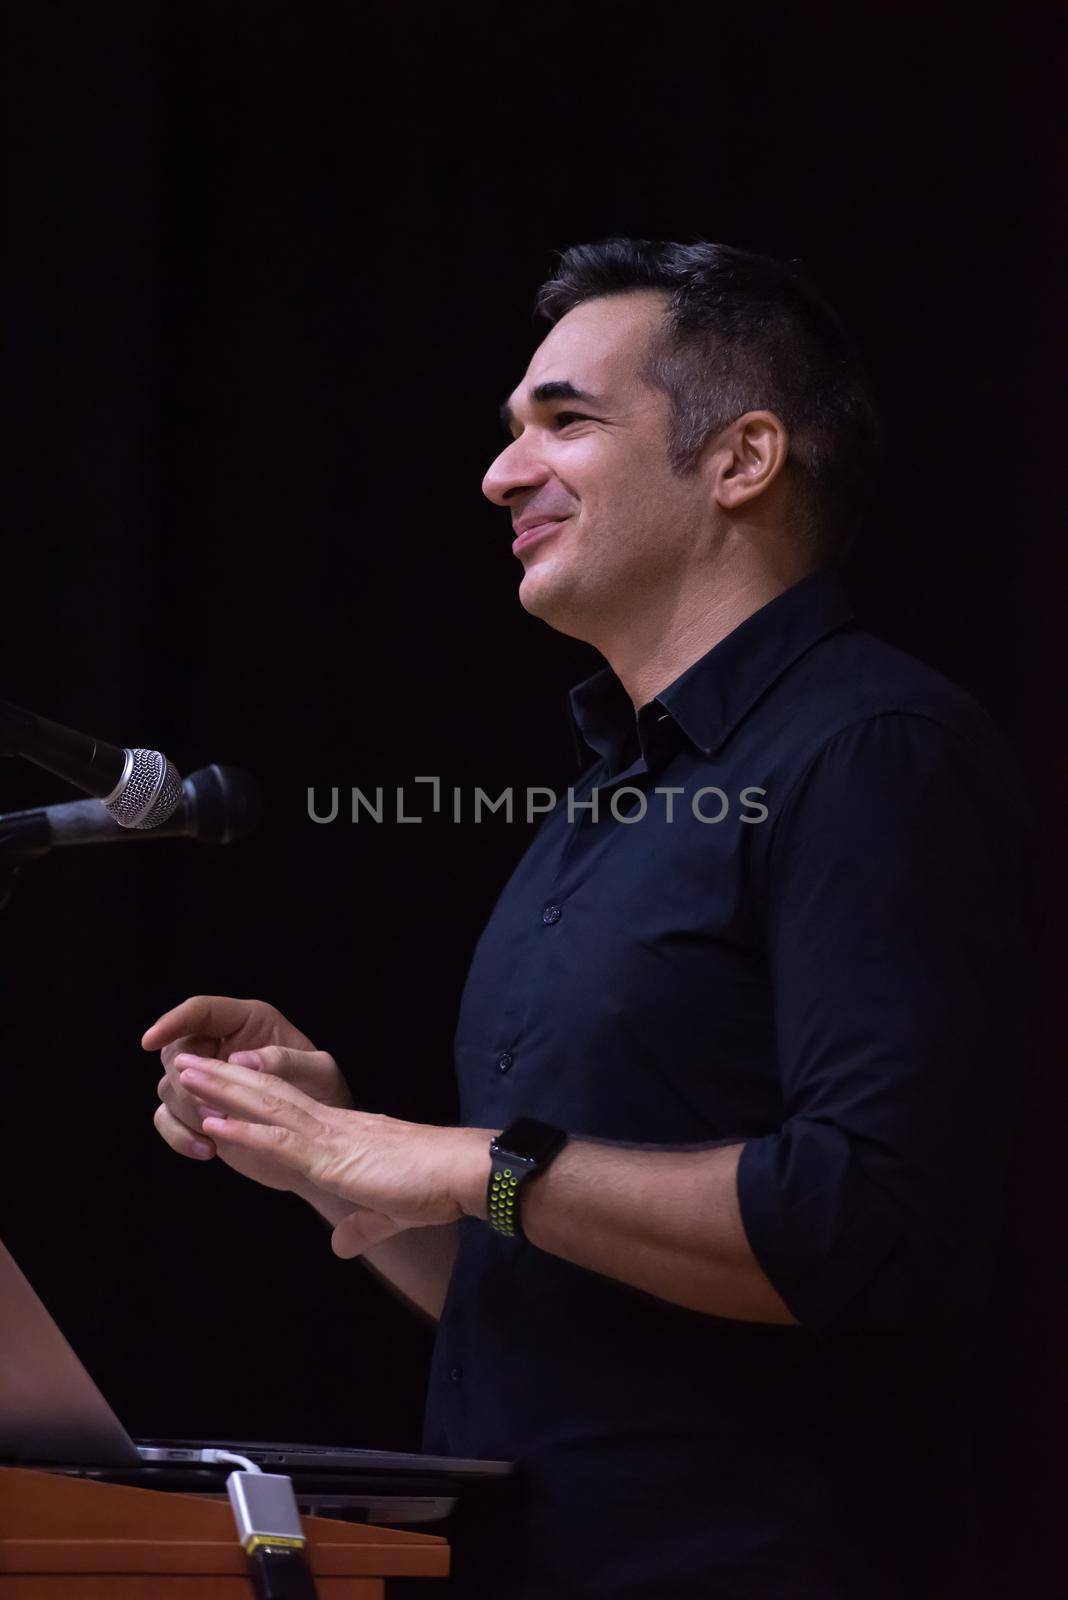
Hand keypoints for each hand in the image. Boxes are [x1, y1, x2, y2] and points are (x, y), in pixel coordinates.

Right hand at [142, 995, 353, 1194]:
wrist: (322, 1141)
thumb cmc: (327, 1095)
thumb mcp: (321, 1072)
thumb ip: (287, 1060)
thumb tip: (240, 1060)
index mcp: (249, 1022)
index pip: (201, 1011)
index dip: (173, 1021)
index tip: (150, 1039)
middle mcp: (221, 1046)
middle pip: (176, 1051)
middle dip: (188, 1081)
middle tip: (212, 1108)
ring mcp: (208, 1081)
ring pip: (169, 1087)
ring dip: (186, 1111)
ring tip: (217, 1129)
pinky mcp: (200, 1113)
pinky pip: (167, 1118)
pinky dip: (179, 1135)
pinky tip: (206, 1150)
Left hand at [174, 1055, 489, 1256]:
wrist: (462, 1172)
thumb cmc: (434, 1186)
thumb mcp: (388, 1212)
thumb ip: (362, 1226)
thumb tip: (341, 1244)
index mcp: (340, 1135)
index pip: (283, 1109)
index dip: (247, 1093)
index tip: (215, 1081)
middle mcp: (329, 1127)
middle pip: (265, 1096)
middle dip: (221, 1079)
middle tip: (182, 1060)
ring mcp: (329, 1138)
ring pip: (264, 1108)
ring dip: (220, 1091)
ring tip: (183, 1074)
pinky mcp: (333, 1158)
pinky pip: (280, 1143)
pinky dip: (243, 1133)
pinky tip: (213, 1123)